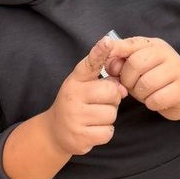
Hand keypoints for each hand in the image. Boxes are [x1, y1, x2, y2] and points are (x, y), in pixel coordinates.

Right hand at [46, 36, 126, 155]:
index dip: (99, 52)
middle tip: (99, 102)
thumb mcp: (84, 87)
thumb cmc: (77, 104)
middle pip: (111, 92)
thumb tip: (124, 89)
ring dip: (108, 117)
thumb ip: (105, 82)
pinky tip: (92, 129)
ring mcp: (74, 116)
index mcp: (76, 80)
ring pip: (111, 114)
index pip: (89, 64)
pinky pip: (107, 132)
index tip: (107, 42)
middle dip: (112, 99)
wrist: (55, 131)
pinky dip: (104, 132)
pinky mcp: (79, 136)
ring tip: (94, 117)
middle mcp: (72, 95)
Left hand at [106, 36, 179, 120]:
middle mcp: (167, 53)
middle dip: (128, 79)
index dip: (115, 54)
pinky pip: (157, 99)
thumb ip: (120, 61)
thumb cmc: (153, 79)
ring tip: (144, 93)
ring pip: (146, 83)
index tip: (109, 67)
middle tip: (131, 86)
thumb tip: (108, 64)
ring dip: (140, 93)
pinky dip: (151, 103)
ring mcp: (178, 71)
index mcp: (152, 45)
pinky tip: (155, 101)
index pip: (129, 44)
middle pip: (136, 64)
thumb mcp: (135, 67)